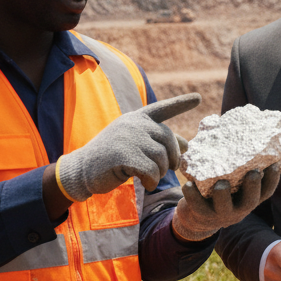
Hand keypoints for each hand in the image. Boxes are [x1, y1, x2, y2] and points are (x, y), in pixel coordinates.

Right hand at [55, 93, 199, 201]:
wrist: (82, 169)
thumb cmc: (111, 157)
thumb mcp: (136, 144)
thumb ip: (159, 142)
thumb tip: (188, 145)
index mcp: (137, 118)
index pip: (163, 108)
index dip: (181, 104)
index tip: (198, 98)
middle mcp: (134, 123)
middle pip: (169, 139)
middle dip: (173, 158)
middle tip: (170, 169)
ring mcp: (129, 137)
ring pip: (162, 157)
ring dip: (161, 172)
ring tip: (151, 177)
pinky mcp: (124, 154)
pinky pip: (151, 170)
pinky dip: (153, 180)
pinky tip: (147, 183)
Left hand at [171, 166, 280, 240]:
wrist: (199, 217)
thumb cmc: (219, 188)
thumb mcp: (231, 179)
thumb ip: (231, 159)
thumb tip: (219, 120)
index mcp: (249, 198)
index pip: (266, 191)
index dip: (272, 179)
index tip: (274, 164)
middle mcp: (239, 209)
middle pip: (250, 201)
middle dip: (252, 188)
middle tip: (253, 173)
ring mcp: (221, 214)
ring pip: (225, 207)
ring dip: (224, 195)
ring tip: (221, 184)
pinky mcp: (202, 215)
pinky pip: (198, 207)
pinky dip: (193, 197)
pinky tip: (188, 185)